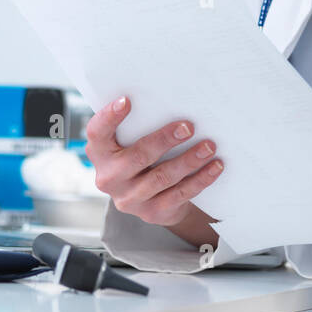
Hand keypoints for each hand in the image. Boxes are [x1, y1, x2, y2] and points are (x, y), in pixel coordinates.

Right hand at [85, 97, 223, 229]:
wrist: (153, 200)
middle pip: (138, 156)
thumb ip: (139, 126)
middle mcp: (109, 178)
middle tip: (188, 127)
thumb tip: (172, 99)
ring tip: (208, 146)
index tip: (127, 100)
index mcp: (101, 154)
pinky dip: (200, 179)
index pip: (97, 133)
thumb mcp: (131, 144)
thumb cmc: (143, 159)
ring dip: (189, 160)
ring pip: (162, 177)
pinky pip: (179, 194)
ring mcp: (129, 199)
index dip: (109, 117)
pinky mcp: (152, 212)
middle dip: (165, 140)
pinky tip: (214, 166)